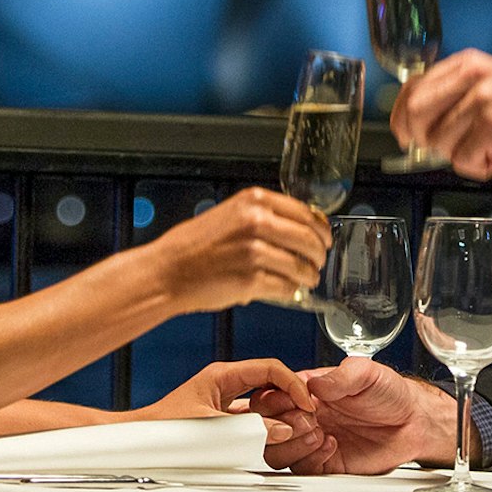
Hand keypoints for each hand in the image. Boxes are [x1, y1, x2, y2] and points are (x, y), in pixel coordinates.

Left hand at [134, 358, 319, 452]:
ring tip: (297, 432)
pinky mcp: (226, 420)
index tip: (306, 403)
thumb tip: (282, 430)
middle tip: (306, 422)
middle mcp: (228, 384)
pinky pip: (256, 420)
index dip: (293, 384)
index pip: (270, 369)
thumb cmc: (165, 431)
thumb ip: (249, 430)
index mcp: (223, 375)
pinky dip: (270, 428)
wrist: (141, 443)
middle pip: (272, 385)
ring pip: (266, 403)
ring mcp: (228, 402)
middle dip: (292, 402)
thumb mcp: (210, 428)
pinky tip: (278, 440)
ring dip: (284, 416)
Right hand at [152, 187, 330, 311]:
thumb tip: (297, 229)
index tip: (324, 238)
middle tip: (317, 262)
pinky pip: (286, 287)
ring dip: (309, 276)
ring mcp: (255, 251)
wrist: (167, 272)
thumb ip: (262, 217)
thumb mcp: (230, 215)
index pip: (306, 212)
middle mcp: (257, 221)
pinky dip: (291, 291)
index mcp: (253, 201)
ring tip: (306, 280)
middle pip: (310, 239)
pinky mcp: (251, 280)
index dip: (321, 229)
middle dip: (319, 254)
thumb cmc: (193, 247)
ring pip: (301, 266)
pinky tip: (288, 290)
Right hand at [251, 358, 457, 474]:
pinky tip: (331, 445)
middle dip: (280, 423)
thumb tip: (314, 384)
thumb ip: (341, 375)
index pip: (269, 395)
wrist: (412, 422)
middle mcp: (305, 416)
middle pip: (265, 427)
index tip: (296, 400)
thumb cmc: (388, 393)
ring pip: (276, 452)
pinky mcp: (325, 464)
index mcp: (307, 391)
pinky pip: (302, 469)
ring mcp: (312, 441)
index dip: (275, 399)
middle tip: (307, 419)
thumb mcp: (367, 373)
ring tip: (318, 432)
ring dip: (292, 444)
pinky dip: (311, 458)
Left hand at [391, 49, 491, 179]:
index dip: (401, 115)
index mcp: (469, 63)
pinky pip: (462, 160)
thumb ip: (462, 94)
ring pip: (440, 142)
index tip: (404, 135)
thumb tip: (424, 123)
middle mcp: (471, 76)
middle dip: (422, 139)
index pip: (413, 86)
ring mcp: (481, 99)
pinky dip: (480, 168)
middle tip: (447, 150)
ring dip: (463, 156)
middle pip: (415, 112)